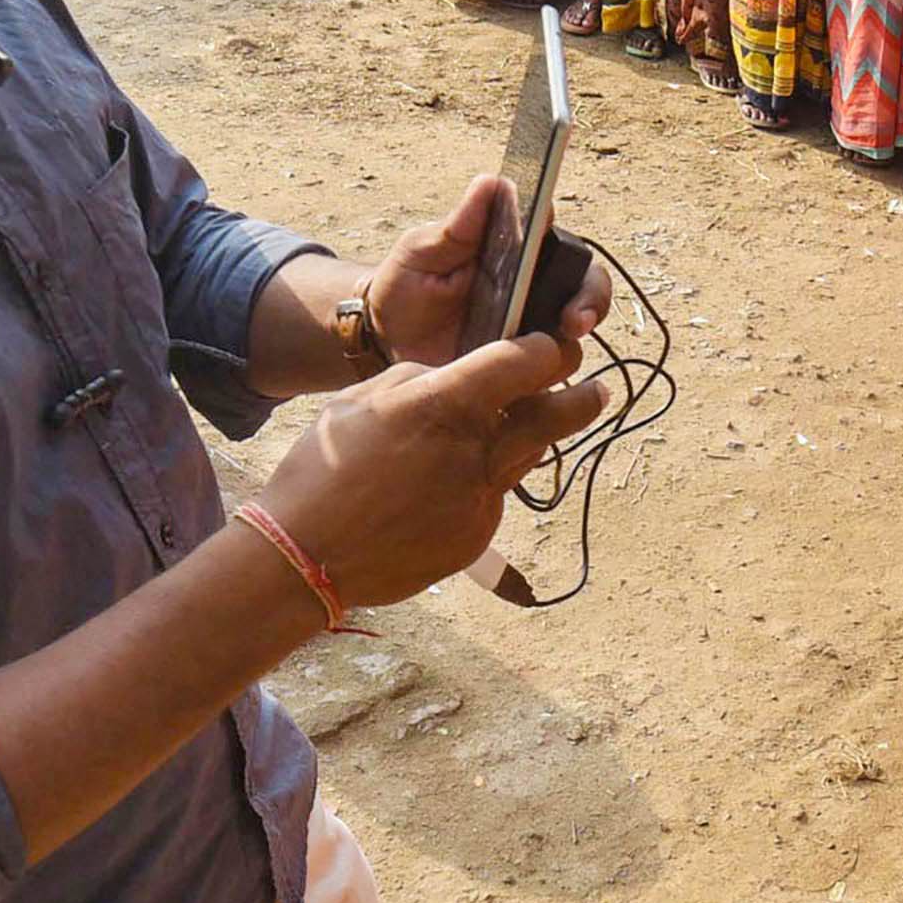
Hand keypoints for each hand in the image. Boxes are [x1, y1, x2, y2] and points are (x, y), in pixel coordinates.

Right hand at [253, 333, 612, 609]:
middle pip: (556, 415)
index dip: (547, 349)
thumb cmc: (323, 468)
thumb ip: (422, 382)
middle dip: (584, 398)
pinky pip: (494, 499)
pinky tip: (448, 487)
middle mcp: (475, 450)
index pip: (526, 362)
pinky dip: (484, 485)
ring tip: (522, 428)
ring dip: (530, 440)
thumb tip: (457, 379)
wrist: (305, 556)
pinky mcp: (475, 538)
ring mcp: (480, 499)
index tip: (550, 346)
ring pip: (528, 458)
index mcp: (445, 403)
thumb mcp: (363, 398)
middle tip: (597, 388)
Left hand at [365, 170, 611, 367]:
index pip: (563, 246)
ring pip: (570, 340)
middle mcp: (533, 293)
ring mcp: (527, 335)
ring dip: (565, 347)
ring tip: (548, 357)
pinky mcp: (514, 373)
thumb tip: (492, 182)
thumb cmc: (405, 283)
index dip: (571, 253)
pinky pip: (541, 378)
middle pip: (585, 290)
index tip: (566, 270)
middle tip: (574, 322)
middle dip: (590, 303)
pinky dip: (540, 382)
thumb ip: (458, 224)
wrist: (381, 339)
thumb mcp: (422, 250)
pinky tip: (524, 389)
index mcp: (518, 255)